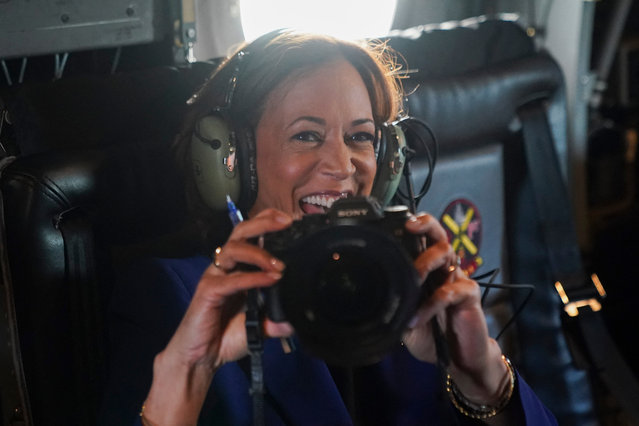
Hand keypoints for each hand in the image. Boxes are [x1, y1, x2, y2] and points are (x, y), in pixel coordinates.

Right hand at [143, 208, 293, 423]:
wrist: (201, 358)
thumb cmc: (226, 337)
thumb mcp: (260, 327)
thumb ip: (278, 319)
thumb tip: (300, 318)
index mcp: (238, 268)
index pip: (250, 235)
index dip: (267, 221)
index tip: (290, 219)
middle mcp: (225, 267)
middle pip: (240, 232)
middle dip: (263, 223)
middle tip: (286, 222)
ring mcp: (215, 277)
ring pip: (234, 249)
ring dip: (259, 253)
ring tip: (281, 266)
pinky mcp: (208, 292)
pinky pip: (232, 279)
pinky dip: (253, 278)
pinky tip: (270, 279)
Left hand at [401, 213, 508, 405]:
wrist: (459, 359)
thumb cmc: (431, 335)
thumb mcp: (404, 321)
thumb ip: (392, 309)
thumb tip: (365, 304)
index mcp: (428, 270)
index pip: (420, 240)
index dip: (410, 229)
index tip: (391, 223)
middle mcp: (444, 268)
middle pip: (438, 235)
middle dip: (425, 225)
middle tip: (409, 226)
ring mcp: (458, 279)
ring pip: (447, 253)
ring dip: (425, 262)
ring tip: (412, 279)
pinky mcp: (469, 295)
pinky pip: (450, 291)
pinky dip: (431, 304)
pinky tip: (418, 318)